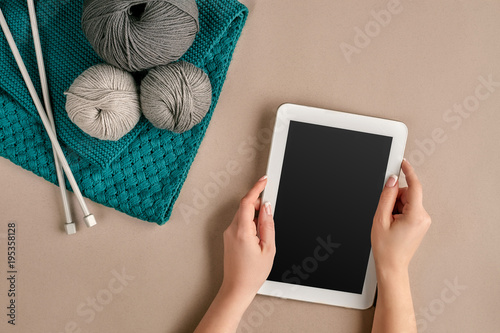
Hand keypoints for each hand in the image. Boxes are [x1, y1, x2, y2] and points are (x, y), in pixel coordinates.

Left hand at [194, 177, 275, 332]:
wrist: (237, 288)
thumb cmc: (252, 273)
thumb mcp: (269, 248)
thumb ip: (268, 225)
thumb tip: (267, 207)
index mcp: (242, 231)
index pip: (248, 202)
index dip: (256, 188)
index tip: (264, 180)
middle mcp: (232, 230)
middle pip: (245, 207)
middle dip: (258, 206)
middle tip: (270, 216)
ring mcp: (229, 233)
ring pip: (243, 215)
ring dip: (255, 217)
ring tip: (263, 236)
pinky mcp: (229, 238)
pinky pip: (240, 223)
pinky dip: (250, 223)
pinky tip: (257, 238)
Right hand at [371, 159, 430, 274]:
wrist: (392, 266)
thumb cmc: (386, 249)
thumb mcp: (380, 219)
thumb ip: (386, 197)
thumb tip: (391, 181)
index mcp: (415, 216)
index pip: (415, 186)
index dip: (408, 172)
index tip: (403, 163)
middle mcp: (423, 217)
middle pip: (408, 194)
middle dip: (394, 199)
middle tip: (385, 213)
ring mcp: (423, 221)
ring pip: (407, 201)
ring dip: (395, 207)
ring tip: (389, 222)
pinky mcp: (420, 223)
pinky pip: (409, 208)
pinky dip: (399, 212)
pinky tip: (393, 224)